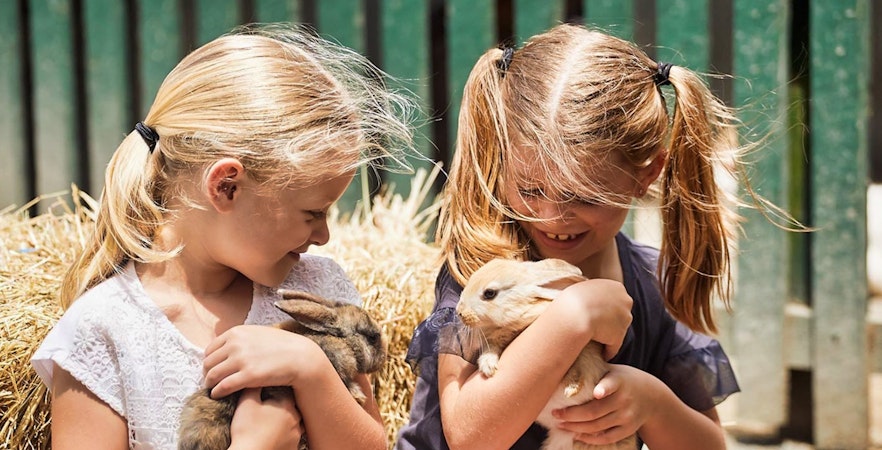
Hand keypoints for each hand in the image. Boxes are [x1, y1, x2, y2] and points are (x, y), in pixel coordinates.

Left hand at [203, 325, 325, 397]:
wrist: (300, 357)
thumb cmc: (281, 347)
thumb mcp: (258, 334)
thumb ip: (241, 338)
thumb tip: (225, 346)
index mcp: (236, 332)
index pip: (210, 350)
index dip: (210, 362)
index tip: (213, 370)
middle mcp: (235, 344)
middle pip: (208, 363)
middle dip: (208, 374)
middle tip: (212, 382)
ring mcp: (241, 360)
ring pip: (212, 376)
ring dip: (211, 384)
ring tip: (214, 389)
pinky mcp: (247, 376)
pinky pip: (222, 387)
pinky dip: (217, 392)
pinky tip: (219, 395)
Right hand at [229, 388, 302, 449]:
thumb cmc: (247, 429)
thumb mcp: (246, 403)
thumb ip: (253, 387)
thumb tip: (256, 377)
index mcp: (287, 405)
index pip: (287, 391)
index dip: (278, 390)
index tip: (270, 391)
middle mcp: (296, 419)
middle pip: (292, 407)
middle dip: (283, 406)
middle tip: (271, 407)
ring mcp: (296, 435)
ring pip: (295, 423)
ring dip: (286, 422)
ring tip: (273, 423)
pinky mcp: (293, 448)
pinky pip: (292, 438)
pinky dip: (285, 435)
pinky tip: (275, 435)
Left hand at [552, 364, 660, 444]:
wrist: (652, 396)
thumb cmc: (622, 380)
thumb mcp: (613, 370)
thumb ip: (594, 371)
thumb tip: (564, 364)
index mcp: (618, 381)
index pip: (611, 384)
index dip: (604, 389)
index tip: (596, 393)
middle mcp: (624, 399)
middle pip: (594, 411)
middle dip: (571, 415)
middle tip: (555, 413)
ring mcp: (627, 416)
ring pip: (597, 426)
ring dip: (575, 427)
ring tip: (560, 424)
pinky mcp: (628, 429)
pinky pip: (606, 437)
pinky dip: (589, 438)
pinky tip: (576, 434)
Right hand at [555, 279, 631, 359]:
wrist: (574, 314)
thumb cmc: (572, 300)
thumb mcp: (584, 288)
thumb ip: (594, 293)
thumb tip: (593, 300)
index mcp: (617, 287)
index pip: (615, 299)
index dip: (604, 308)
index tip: (594, 313)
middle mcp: (625, 301)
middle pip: (620, 314)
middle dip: (611, 321)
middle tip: (596, 328)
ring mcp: (625, 319)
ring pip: (618, 330)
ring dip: (608, 336)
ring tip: (595, 342)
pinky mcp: (619, 336)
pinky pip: (613, 347)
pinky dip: (607, 351)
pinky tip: (600, 355)